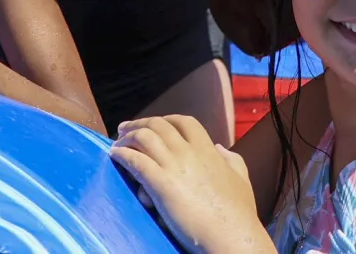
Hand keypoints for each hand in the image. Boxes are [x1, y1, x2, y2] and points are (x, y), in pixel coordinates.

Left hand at [112, 115, 269, 253]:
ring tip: (117, 143)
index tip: (154, 124)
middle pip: (159, 125)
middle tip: (125, 129)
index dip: (165, 120)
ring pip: (145, 138)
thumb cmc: (239, 212)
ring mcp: (175, 166)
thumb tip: (219, 148)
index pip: (183, 122)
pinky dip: (123, 155)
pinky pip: (137, 162)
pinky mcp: (161, 185)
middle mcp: (189, 151)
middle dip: (139, 124)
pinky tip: (115, 156)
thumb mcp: (241, 178)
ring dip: (128, 137)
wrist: (231, 234)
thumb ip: (231, 159)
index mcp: (207, 149)